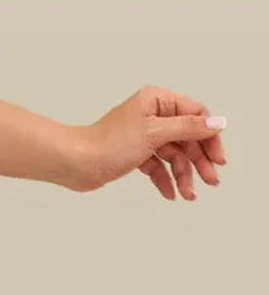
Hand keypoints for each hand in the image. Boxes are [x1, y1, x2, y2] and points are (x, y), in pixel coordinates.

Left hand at [71, 85, 227, 198]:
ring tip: (188, 194)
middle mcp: (151, 114)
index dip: (209, 137)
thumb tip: (217, 122)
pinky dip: (166, 179)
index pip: (195, 115)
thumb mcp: (155, 133)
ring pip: (174, 155)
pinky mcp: (135, 153)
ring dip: (183, 175)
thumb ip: (188, 128)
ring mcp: (143, 134)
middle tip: (210, 181)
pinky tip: (170, 194)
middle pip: (187, 137)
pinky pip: (158, 166)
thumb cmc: (109, 143)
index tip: (218, 159)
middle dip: (199, 161)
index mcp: (156, 100)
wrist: (76, 162)